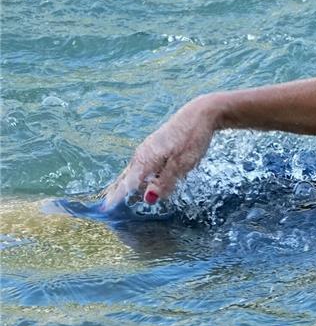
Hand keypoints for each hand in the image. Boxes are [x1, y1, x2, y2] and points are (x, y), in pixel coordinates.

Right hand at [100, 95, 223, 210]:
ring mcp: (148, 150)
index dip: (117, 197)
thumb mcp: (182, 164)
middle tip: (106, 208)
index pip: (128, 183)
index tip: (106, 210)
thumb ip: (165, 182)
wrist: (199, 115)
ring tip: (115, 197)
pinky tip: (137, 182)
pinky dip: (136, 177)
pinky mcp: (155, 148)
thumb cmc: (192, 139)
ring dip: (126, 185)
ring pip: (134, 171)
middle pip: (127, 177)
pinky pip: (141, 166)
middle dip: (117, 192)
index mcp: (146, 159)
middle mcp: (142, 154)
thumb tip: (149, 199)